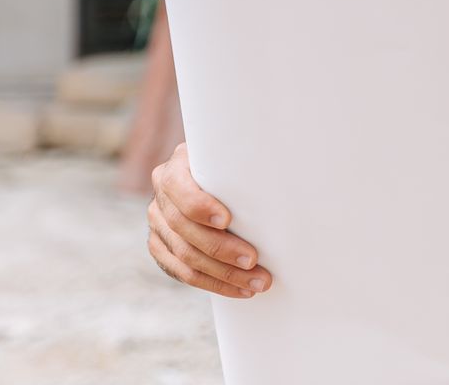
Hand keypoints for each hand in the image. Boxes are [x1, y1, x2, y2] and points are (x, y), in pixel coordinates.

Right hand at [146, 142, 271, 297]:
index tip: (227, 220)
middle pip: (185, 231)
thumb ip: (244, 162)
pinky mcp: (160, 248)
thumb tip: (291, 175)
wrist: (207, 179)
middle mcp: (160, 199)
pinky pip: (182, 274)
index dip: (200, 207)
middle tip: (254, 261)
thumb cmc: (230, 167)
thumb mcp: (231, 158)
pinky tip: (240, 290)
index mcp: (174, 170)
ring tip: (257, 282)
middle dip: (222, 250)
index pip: (179, 190)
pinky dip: (213, 284)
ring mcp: (157, 226)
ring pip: (185, 258)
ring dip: (224, 274)